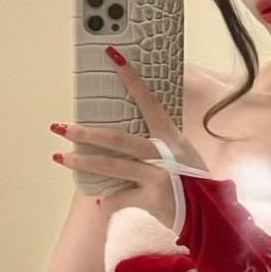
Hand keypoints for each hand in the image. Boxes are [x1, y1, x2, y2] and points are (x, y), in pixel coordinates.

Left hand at [52, 50, 209, 232]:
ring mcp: (158, 176)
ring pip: (112, 166)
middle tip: (60, 126)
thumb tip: (125, 140)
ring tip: (59, 156)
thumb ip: (157, 146)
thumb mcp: (183, 155)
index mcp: (171, 137)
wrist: (210, 213)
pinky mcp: (152, 198)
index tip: (113, 58)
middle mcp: (164, 153)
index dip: (131, 79)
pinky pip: (120, 197)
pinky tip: (99, 200)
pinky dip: (108, 200)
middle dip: (85, 132)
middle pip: (117, 139)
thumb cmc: (195, 182)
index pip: (148, 101)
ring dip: (82, 162)